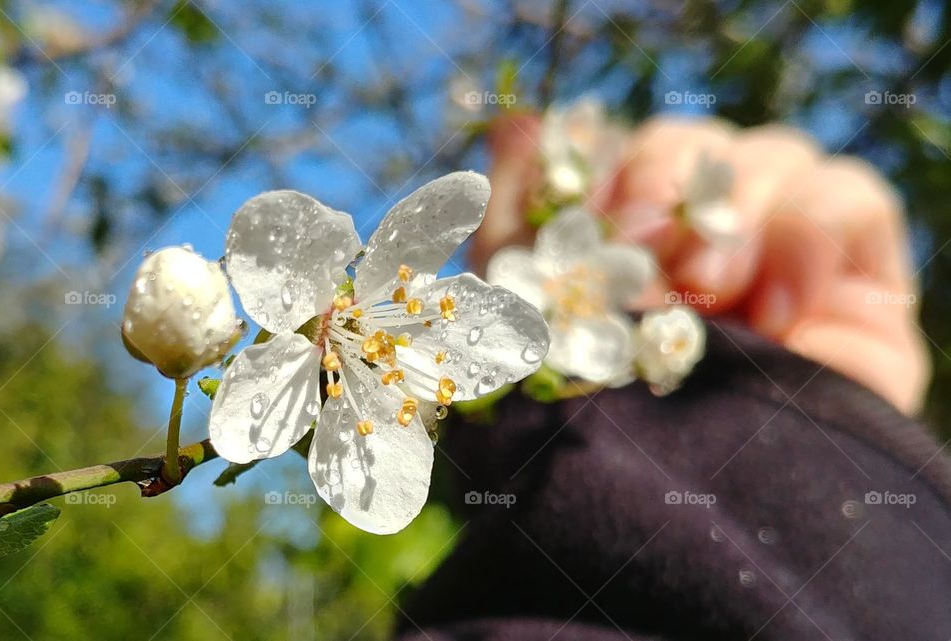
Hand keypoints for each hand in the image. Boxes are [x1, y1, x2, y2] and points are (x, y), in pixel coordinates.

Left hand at [472, 114, 929, 414]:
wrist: (681, 533)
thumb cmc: (589, 438)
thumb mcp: (521, 324)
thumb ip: (511, 220)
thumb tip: (515, 124)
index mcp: (625, 252)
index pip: (624, 152)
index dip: (599, 158)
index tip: (571, 205)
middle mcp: (701, 248)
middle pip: (694, 148)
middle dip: (660, 182)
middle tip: (635, 246)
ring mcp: (781, 262)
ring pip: (771, 157)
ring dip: (728, 212)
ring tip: (702, 287)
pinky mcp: (859, 288)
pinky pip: (850, 200)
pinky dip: (806, 235)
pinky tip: (773, 315)